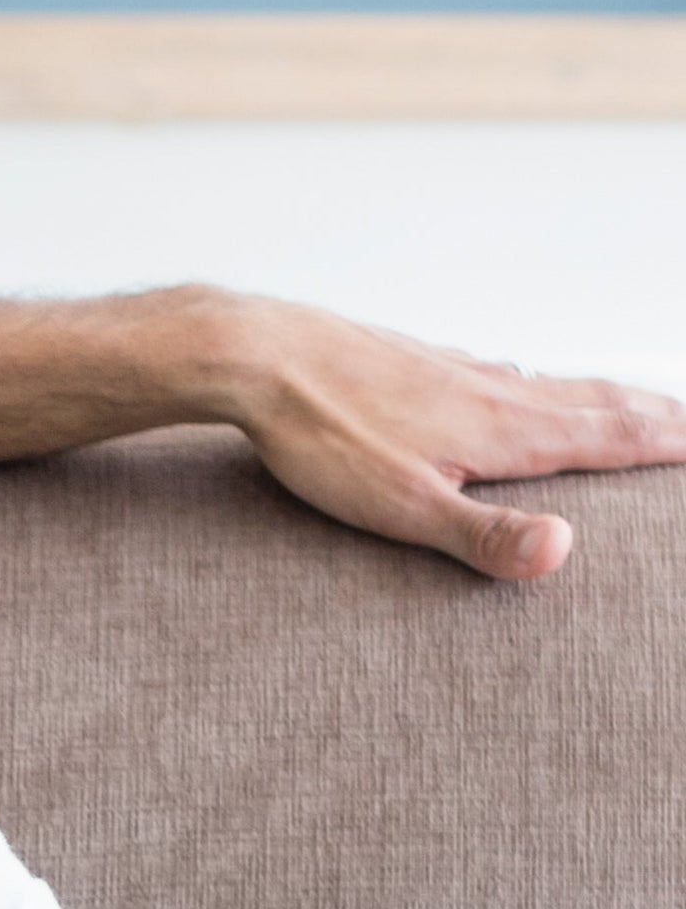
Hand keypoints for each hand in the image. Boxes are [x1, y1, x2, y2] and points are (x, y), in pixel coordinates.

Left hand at [218, 299, 685, 581]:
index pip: (608, 438)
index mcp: (505, 430)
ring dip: (606, 396)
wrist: (263, 356)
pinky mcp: (421, 363)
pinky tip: (523, 382)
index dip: (664, 446)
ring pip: (553, 384)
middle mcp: (497, 391)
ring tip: (633, 405)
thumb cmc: (324, 441)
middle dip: (653, 417)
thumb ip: (483, 535)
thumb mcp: (403, 507)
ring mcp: (459, 372)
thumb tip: (564, 552)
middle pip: (596, 403)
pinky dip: (541, 382)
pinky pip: (503, 373)